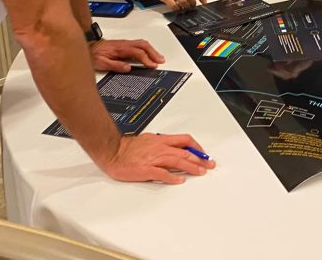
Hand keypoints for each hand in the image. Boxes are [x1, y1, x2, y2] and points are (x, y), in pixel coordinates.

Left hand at [89, 38, 164, 72]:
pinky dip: (147, 49)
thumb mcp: (101, 63)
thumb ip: (115, 65)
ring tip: (159, 58)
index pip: (137, 52)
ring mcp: (125, 43)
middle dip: (153, 53)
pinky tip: (150, 55)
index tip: (152, 65)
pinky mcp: (125, 45)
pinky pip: (139, 45)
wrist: (89, 47)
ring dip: (152, 50)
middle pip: (143, 45)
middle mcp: (124, 44)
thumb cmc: (93, 54)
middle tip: (161, 61)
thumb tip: (128, 68)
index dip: (146, 59)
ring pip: (142, 44)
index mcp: (120, 48)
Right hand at [99, 132, 215, 183]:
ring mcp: (153, 159)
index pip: (185, 140)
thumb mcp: (149, 140)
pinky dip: (172, 177)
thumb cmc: (128, 148)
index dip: (197, 147)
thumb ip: (162, 144)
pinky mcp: (146, 170)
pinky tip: (179, 181)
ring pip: (177, 161)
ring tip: (200, 172)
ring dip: (191, 167)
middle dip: (199, 159)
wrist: (112, 151)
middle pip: (184, 152)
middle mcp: (160, 148)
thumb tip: (174, 148)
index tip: (204, 154)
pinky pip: (162, 174)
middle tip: (209, 165)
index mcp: (161, 140)